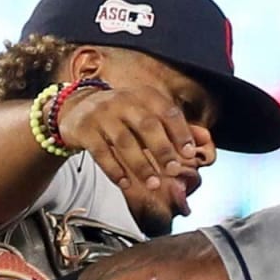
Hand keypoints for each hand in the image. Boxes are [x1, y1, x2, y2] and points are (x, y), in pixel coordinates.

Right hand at [57, 85, 197, 216]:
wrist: (76, 109)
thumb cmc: (121, 116)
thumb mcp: (145, 114)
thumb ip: (172, 128)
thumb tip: (203, 143)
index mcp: (144, 96)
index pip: (167, 111)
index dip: (180, 132)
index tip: (189, 153)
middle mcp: (123, 101)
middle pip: (147, 125)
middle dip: (163, 150)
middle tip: (173, 170)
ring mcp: (101, 114)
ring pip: (124, 141)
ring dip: (141, 165)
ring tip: (152, 183)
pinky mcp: (84, 129)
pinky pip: (100, 152)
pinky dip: (114, 170)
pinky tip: (125, 183)